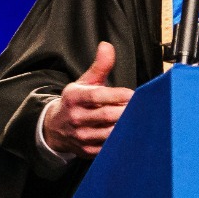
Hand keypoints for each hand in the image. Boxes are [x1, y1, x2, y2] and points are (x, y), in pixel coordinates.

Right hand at [41, 42, 131, 158]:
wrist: (55, 127)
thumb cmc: (76, 101)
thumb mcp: (84, 82)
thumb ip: (99, 66)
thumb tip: (107, 46)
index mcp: (74, 98)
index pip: (97, 96)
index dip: (117, 95)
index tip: (133, 94)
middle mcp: (76, 117)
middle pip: (107, 115)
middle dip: (126, 111)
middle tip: (142, 107)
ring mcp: (81, 136)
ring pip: (109, 133)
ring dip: (126, 126)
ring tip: (139, 119)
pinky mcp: (87, 151)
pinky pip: (108, 146)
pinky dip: (121, 140)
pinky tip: (131, 133)